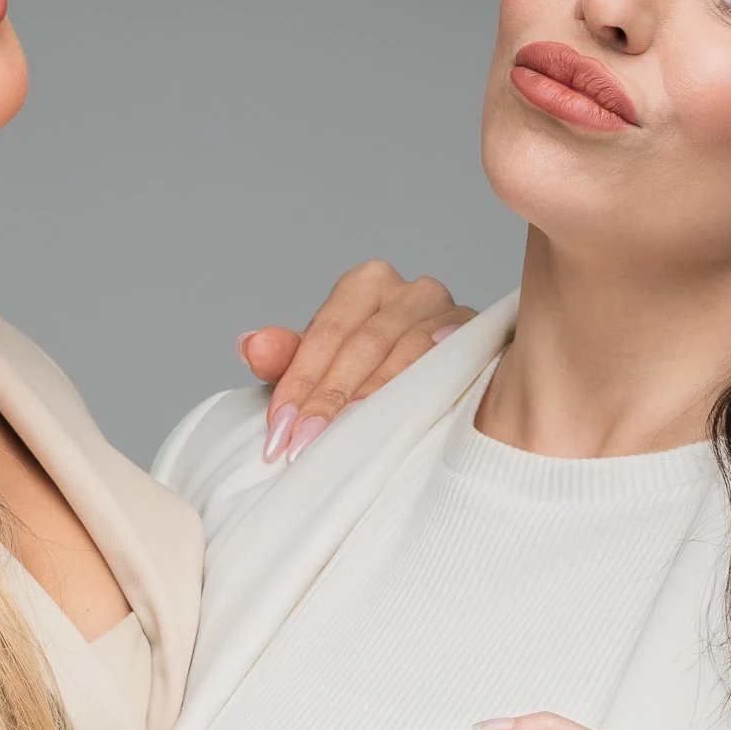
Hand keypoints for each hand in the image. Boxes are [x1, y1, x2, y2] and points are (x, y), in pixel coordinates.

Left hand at [239, 260, 473, 461]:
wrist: (432, 381)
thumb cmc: (364, 368)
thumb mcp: (321, 363)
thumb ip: (286, 357)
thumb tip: (250, 347)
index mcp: (366, 284)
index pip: (326, 333)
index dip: (300, 383)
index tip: (279, 431)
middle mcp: (411, 289)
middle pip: (364, 345)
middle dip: (330, 399)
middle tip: (303, 445)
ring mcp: (450, 310)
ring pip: (408, 353)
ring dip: (374, 398)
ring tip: (345, 437)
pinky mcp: (480, 338)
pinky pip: (451, 362)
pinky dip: (426, 387)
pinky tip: (407, 412)